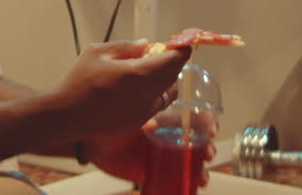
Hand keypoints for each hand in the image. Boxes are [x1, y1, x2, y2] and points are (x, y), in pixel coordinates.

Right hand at [50, 40, 188, 137]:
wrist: (67, 114)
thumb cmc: (79, 80)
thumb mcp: (97, 52)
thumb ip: (125, 46)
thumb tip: (146, 44)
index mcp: (136, 73)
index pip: (173, 60)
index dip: (182, 50)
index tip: (184, 42)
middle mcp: (145, 94)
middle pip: (174, 76)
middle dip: (174, 62)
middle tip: (168, 51)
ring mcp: (144, 111)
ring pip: (169, 93)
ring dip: (168, 79)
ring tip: (154, 69)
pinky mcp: (139, 122)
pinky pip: (157, 105)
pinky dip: (158, 93)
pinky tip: (142, 87)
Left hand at [84, 122, 216, 188]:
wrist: (89, 141)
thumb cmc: (108, 119)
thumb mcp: (127, 114)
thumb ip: (141, 116)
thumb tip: (153, 124)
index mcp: (162, 117)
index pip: (190, 118)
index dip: (205, 123)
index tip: (211, 128)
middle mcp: (165, 136)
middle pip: (195, 142)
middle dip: (207, 148)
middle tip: (208, 153)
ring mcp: (159, 155)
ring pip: (187, 162)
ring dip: (199, 169)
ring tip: (201, 176)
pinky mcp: (151, 172)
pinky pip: (172, 180)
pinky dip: (185, 185)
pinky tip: (192, 187)